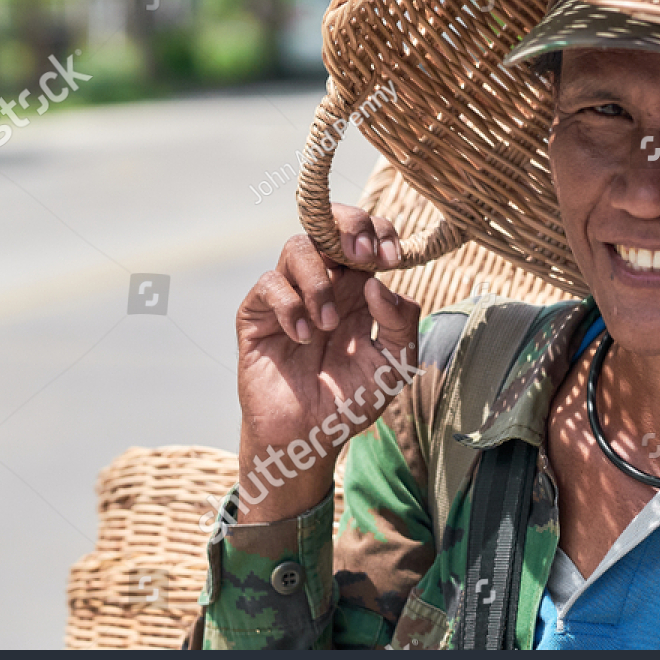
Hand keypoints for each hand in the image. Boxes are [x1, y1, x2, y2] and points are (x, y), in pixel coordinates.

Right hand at [231, 204, 419, 522]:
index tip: (391, 257)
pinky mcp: (258, 314)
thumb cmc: (352, 401)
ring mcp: (290, 295)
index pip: (367, 235)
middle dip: (348, 224)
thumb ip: (401, 324)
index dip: (379, 231)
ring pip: (297, 246)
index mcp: (359, 288)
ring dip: (319, 280)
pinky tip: (304, 337)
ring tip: (329, 325)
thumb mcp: (394, 365)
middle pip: (329, 223)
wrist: (309, 437)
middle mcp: (325, 283)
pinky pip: (269, 284)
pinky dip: (290, 306)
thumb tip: (380, 283)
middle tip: (361, 255)